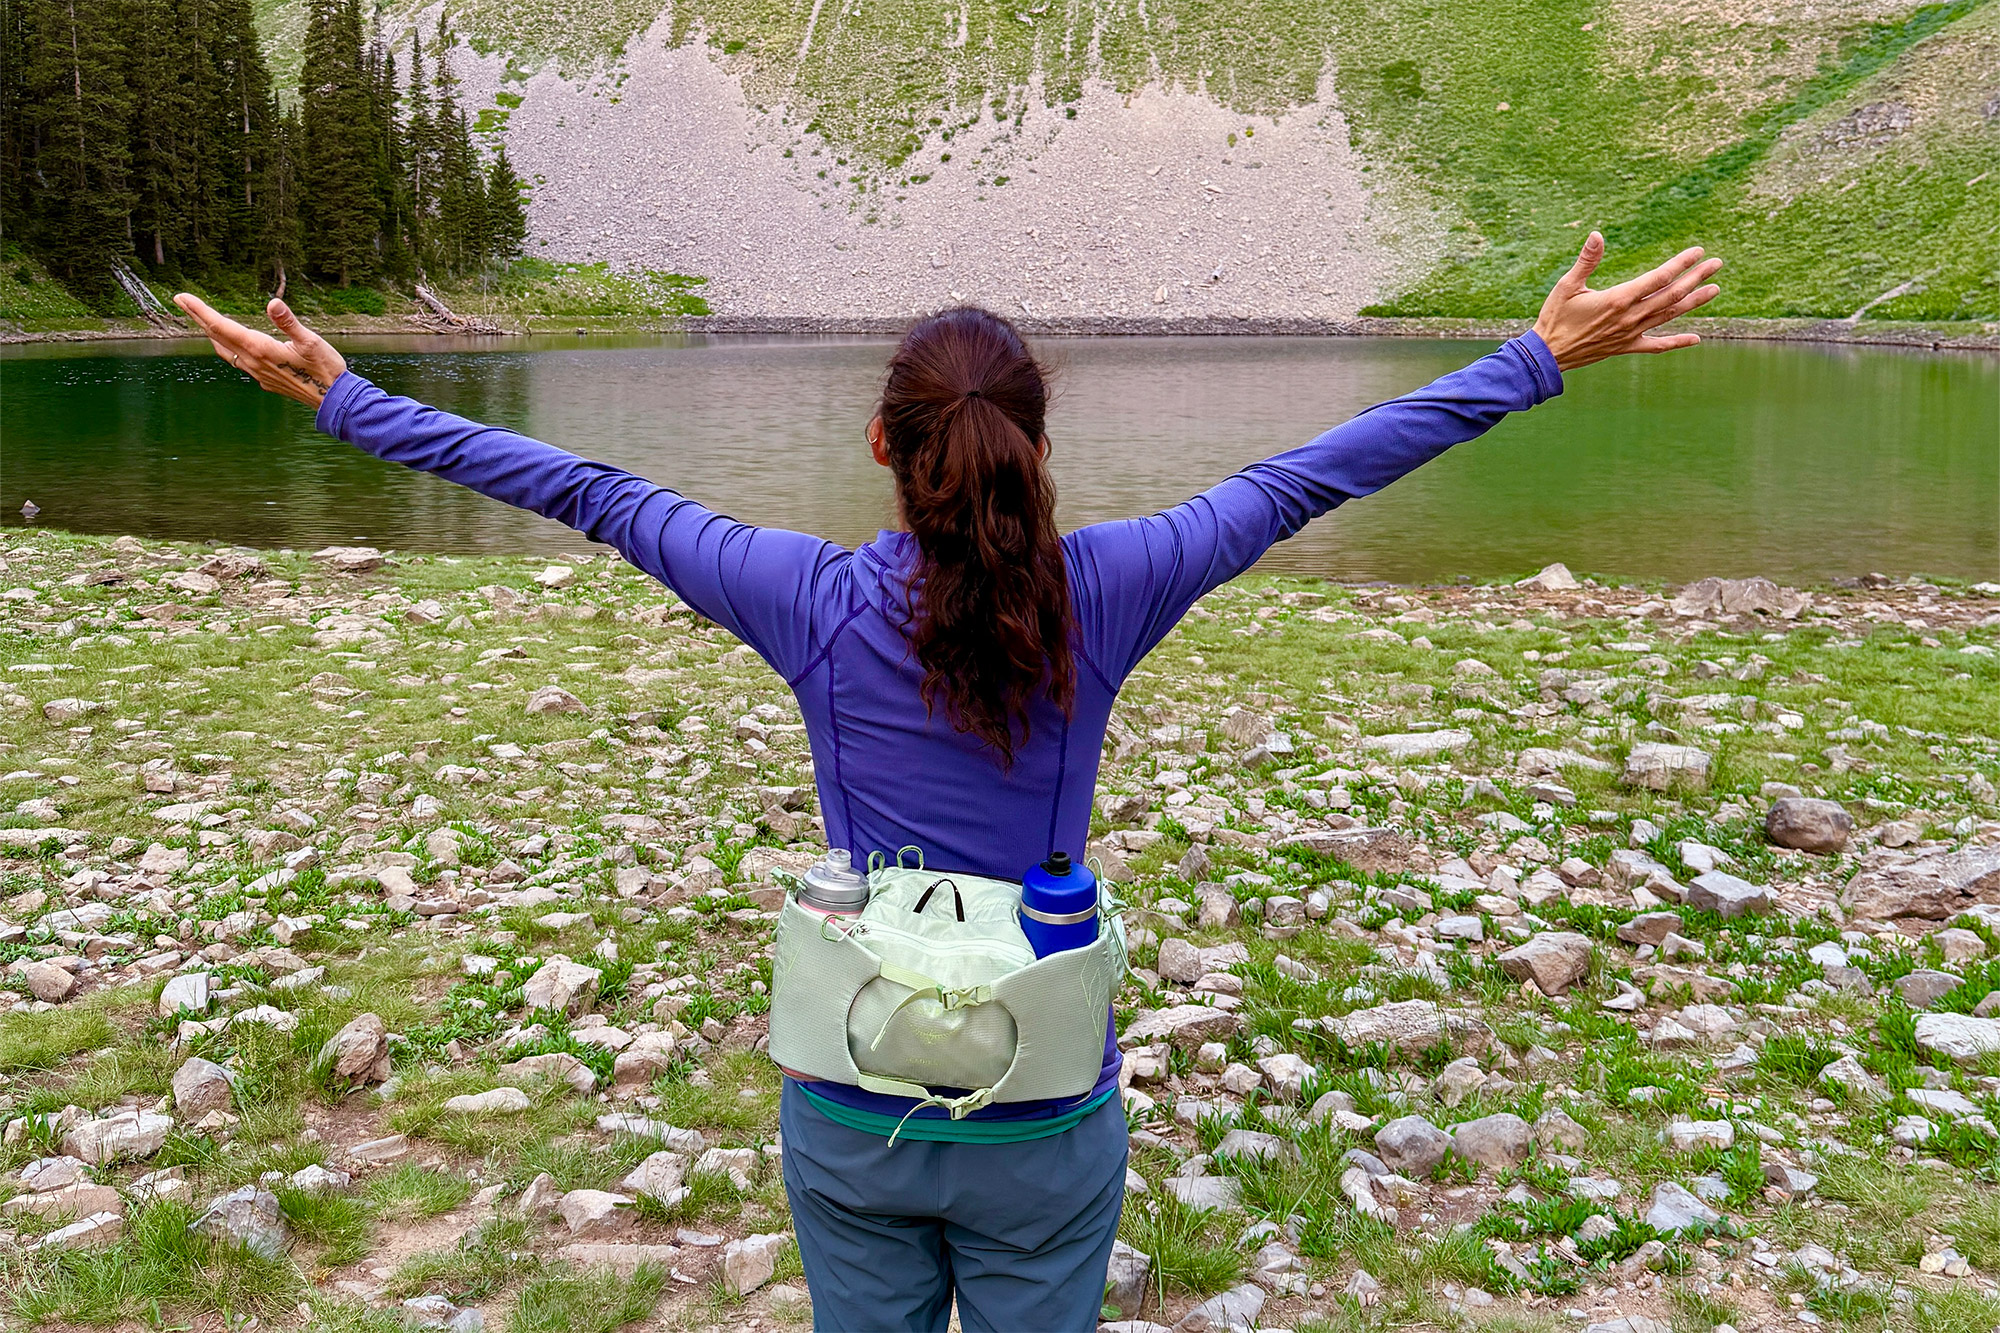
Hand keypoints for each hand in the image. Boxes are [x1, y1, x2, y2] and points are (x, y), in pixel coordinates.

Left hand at [173, 294, 347, 407]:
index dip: (200, 310)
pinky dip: (226, 346)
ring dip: (210, 333)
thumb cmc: (325, 369)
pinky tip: (230, 343)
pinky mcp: (264, 379)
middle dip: (198, 317)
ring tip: (202, 320)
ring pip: (225, 350)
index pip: (221, 326)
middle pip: (217, 336)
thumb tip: (272, 303)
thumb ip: (289, 322)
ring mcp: (257, 373)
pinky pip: (237, 361)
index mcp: (260, 349)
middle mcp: (253, 362)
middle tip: (181, 300)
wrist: (333, 400)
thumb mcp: (310, 341)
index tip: (182, 297)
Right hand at [1531, 233, 1722, 372]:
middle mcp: (1630, 317)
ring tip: (1715, 289)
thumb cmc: (1555, 317)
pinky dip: (1676, 342)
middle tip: (1717, 264)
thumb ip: (1586, 261)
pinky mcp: (1626, 347)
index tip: (1698, 252)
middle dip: (1696, 278)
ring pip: (1669, 316)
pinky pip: (1656, 345)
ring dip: (1694, 302)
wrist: (1548, 355)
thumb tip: (1596, 235)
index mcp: (1618, 298)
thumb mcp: (1567, 285)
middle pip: (1671, 295)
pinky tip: (1695, 339)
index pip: (1658, 278)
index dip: (1681, 264)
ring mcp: (1630, 333)